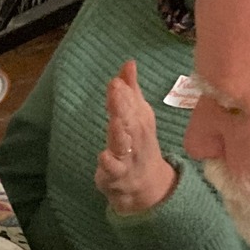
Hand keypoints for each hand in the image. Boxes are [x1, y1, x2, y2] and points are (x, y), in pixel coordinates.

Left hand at [94, 61, 176, 213]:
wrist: (146, 185)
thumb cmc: (138, 144)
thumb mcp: (137, 116)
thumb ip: (131, 90)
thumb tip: (129, 63)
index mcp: (140, 121)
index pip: (132, 105)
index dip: (124, 94)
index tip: (116, 81)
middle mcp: (137, 138)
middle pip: (131, 121)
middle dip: (124, 106)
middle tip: (115, 90)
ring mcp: (128, 158)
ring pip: (124, 144)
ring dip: (120, 132)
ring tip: (114, 120)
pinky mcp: (117, 176)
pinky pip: (114, 170)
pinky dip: (109, 164)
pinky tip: (103, 155)